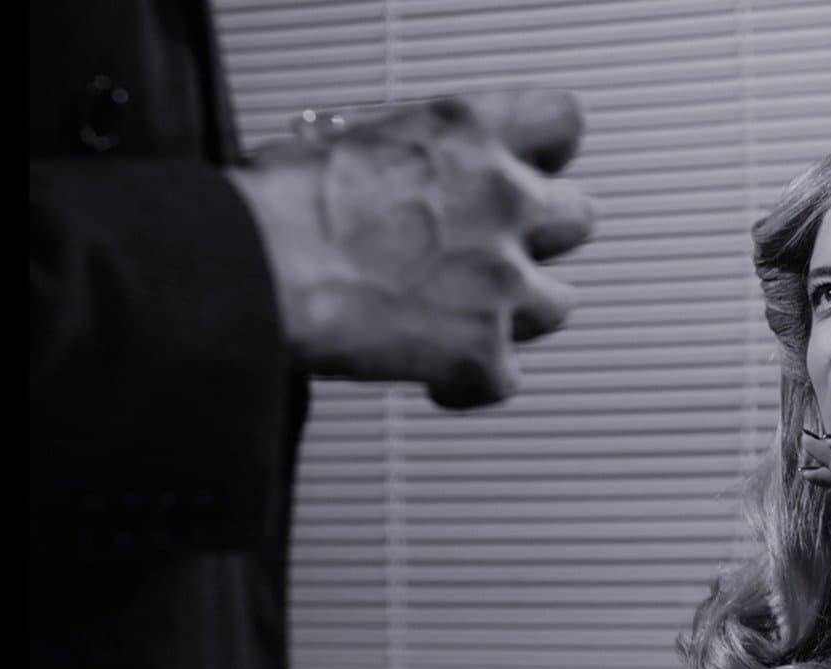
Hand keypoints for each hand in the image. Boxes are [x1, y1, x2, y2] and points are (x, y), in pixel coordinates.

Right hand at [226, 88, 595, 407]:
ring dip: (516, 313)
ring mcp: (502, 279)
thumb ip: (410, 161)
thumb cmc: (280, 205)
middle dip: (540, 239)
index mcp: (468, 133)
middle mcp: (502, 201)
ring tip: (465, 317)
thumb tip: (404, 180)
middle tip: (498, 251)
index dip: (549, 151)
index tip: (534, 165)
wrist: (254, 270)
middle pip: (576, 218)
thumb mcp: (353, 142)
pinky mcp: (483, 350)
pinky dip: (471, 384)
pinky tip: (436, 378)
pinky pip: (505, 379)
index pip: (559, 121)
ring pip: (558, 303)